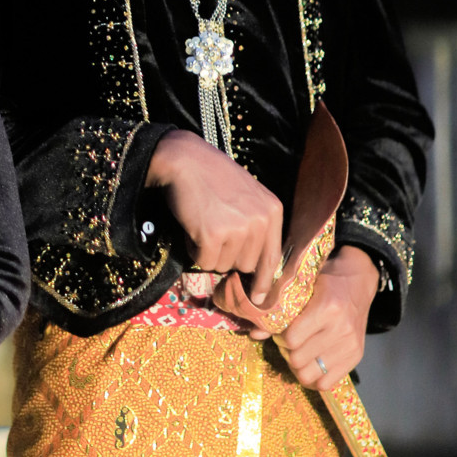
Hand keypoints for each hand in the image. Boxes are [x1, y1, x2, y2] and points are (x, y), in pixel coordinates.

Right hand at [146, 129, 283, 302]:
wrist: (184, 159)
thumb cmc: (212, 176)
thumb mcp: (247, 195)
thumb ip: (256, 224)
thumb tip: (253, 266)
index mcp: (272, 210)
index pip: (272, 258)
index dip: (263, 281)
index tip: (257, 298)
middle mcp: (261, 221)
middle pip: (246, 265)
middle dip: (228, 255)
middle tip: (214, 232)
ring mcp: (238, 228)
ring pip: (224, 265)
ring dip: (209, 252)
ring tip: (203, 223)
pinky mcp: (213, 235)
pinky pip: (204, 261)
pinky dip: (194, 249)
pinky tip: (192, 226)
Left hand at [260, 245, 378, 390]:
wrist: (357, 281)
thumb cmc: (324, 280)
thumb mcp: (300, 286)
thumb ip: (277, 308)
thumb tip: (255, 334)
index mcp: (327, 308)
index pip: (292, 339)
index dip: (280, 337)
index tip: (281, 330)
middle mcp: (341, 330)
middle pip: (298, 359)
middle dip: (288, 352)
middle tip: (290, 342)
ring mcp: (350, 346)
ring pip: (310, 375)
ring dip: (300, 366)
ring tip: (300, 352)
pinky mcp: (356, 357)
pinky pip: (327, 383)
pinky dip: (315, 377)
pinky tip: (312, 362)